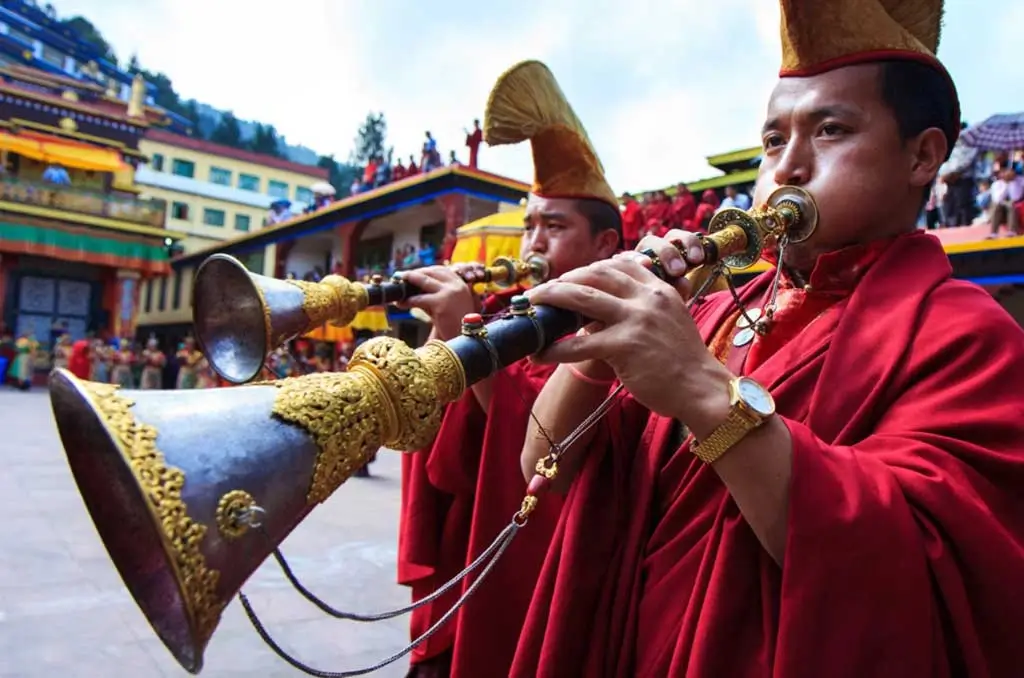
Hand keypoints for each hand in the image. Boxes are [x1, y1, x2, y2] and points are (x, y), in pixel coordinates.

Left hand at [396, 266, 478, 339]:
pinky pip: (419, 298)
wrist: (464, 340)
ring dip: (408, 282)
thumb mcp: (445, 303)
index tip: (412, 273)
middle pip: (431, 272)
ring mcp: (449, 293)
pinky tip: (401, 304)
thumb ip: (432, 293)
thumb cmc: (453, 323)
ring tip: (398, 287)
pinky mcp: (441, 303)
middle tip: (400, 277)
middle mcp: (456, 285)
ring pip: (424, 281)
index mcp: (460, 283)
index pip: (439, 270)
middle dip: (413, 274)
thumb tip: (409, 288)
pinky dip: (408, 300)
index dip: (424, 270)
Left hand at [525, 233, 732, 438]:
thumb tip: (595, 313)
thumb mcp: (668, 322)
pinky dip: (556, 348)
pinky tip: (540, 353)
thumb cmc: (682, 362)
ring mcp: (636, 320)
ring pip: (582, 299)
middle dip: (562, 280)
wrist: (702, 389)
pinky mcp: (625, 346)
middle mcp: (647, 298)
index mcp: (659, 290)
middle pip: (595, 274)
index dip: (588, 269)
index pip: (619, 265)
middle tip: (540, 291)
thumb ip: (639, 309)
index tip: (569, 278)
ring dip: (551, 299)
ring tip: (531, 308)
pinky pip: (580, 344)